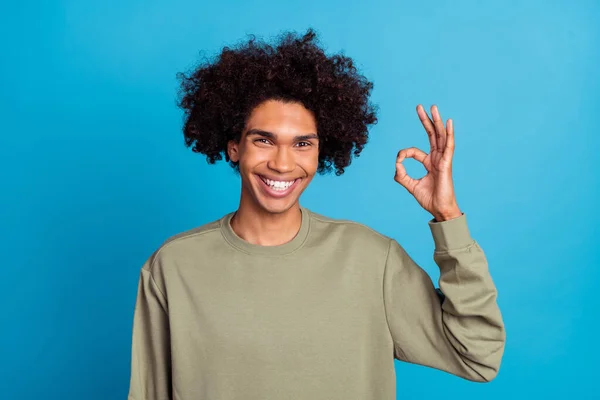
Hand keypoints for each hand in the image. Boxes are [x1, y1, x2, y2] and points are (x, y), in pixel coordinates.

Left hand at [394, 105, 461, 220]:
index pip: (415, 151)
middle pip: (431, 135)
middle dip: (425, 121)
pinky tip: (448, 122)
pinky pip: (448, 146)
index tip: (398, 161)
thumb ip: (402, 176)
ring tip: (433, 107)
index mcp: (429, 163)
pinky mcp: (447, 164)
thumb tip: (396, 165)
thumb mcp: (411, 186)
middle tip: (420, 107)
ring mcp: (443, 160)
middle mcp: (437, 159)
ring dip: (436, 121)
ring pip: (439, 136)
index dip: (404, 154)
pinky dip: (449, 133)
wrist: (439, 210)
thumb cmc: (429, 199)